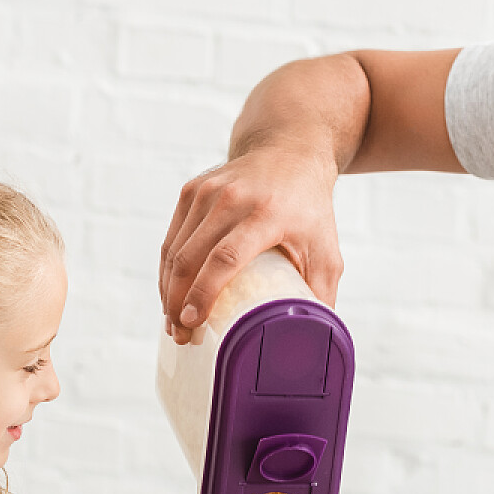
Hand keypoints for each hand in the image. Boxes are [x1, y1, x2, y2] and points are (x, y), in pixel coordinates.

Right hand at [160, 144, 342, 344]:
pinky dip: (168, 270)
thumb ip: (321, 295)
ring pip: (175, 250)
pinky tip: (171, 294)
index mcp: (265, 214)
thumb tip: (313, 341)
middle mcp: (231, 199)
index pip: (226, 257)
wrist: (289, 152)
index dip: (205, 292)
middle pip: (191, 258)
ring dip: (168, 290)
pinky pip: (172, 238)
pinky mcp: (191, 191)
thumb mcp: (326, 249)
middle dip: (179, 303)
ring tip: (174, 323)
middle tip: (182, 336)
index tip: (192, 322)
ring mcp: (206, 192)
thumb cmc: (310, 208)